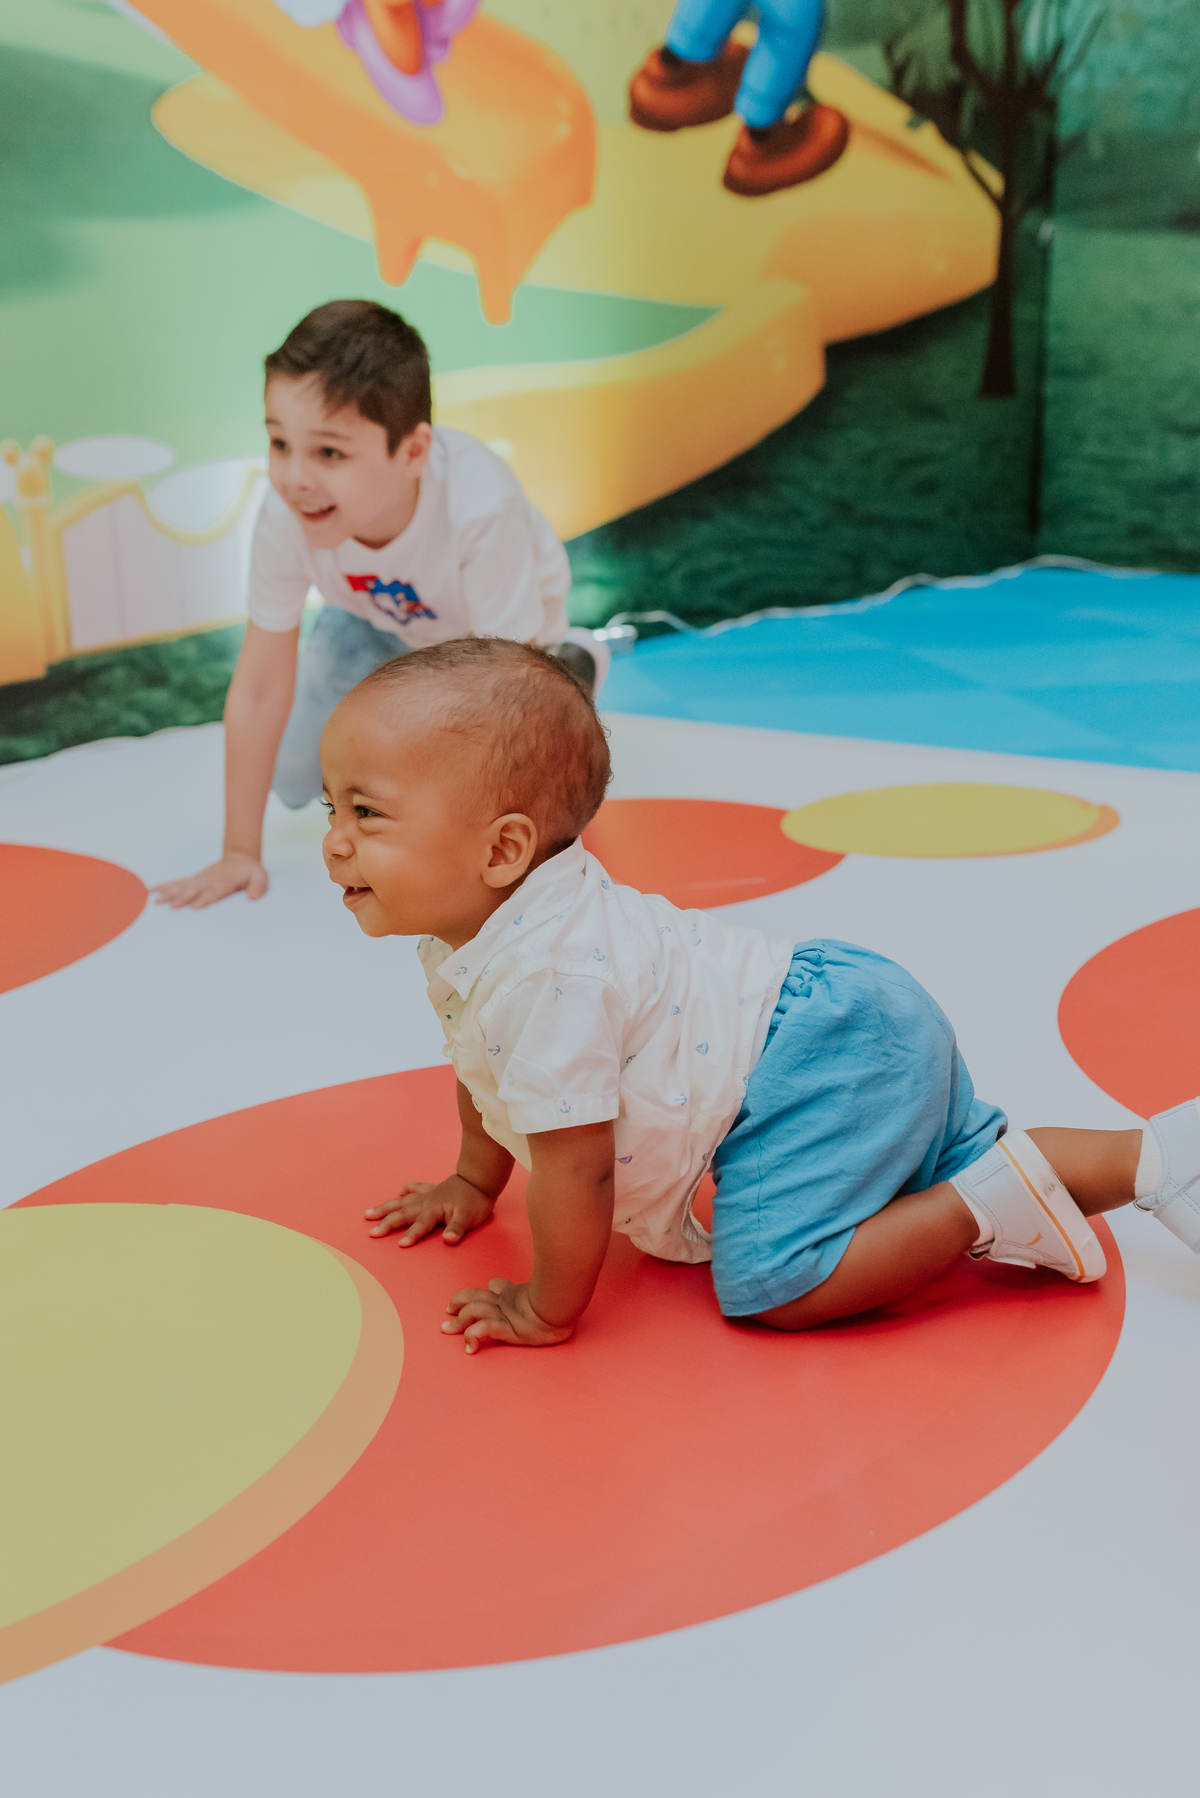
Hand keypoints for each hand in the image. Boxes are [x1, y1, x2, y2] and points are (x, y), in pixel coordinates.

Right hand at [150, 852, 268, 909]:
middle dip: (182, 898)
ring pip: (182, 886)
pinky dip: (164, 886)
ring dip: (169, 893)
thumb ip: (258, 886)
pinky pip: (177, 883)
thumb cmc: (250, 871)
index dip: (204, 898)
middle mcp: (208, 881)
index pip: (213, 891)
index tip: (194, 905)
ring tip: (156, 899)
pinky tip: (152, 891)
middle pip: (194, 890)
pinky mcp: (194, 881)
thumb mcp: (260, 876)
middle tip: (171, 905)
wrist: (240, 859)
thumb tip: (252, 897)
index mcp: (224, 882)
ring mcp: (199, 880)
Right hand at [366, 1175, 495, 1247]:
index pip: (420, 1225)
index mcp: (434, 1209)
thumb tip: (448, 1240)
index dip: (411, 1235)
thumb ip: (457, 1229)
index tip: (400, 1245)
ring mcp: (427, 1194)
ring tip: (368, 1214)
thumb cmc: (475, 1201)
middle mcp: (426, 1201)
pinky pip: (416, 1188)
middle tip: (372, 1233)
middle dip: (387, 1223)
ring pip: (402, 1201)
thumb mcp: (469, 1217)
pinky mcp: (432, 1189)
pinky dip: (407, 1189)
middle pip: (403, 1213)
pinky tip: (399, 1193)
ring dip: (385, 1208)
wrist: (480, 1180)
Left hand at [442, 1278, 574, 1353]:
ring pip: (474, 1311)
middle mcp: (505, 1303)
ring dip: (459, 1321)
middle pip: (475, 1297)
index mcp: (513, 1295)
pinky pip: (484, 1330)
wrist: (563, 1305)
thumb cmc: (556, 1300)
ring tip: (447, 1329)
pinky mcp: (507, 1328)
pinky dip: (472, 1336)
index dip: (482, 1291)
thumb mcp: (534, 1294)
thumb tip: (495, 1284)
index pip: (493, 1288)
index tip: (466, 1301)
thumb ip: (516, 1289)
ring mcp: (504, 1315)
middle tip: (448, 1311)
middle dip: (458, 1303)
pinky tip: (469, 1348)